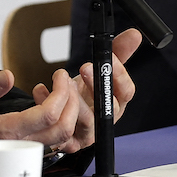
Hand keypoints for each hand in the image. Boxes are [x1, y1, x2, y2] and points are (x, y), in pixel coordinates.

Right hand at [0, 29, 144, 173]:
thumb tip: (8, 75)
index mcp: (7, 131)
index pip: (48, 114)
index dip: (60, 92)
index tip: (59, 74)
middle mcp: (19, 144)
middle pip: (63, 128)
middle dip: (72, 101)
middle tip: (66, 80)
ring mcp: (23, 151)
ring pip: (61, 137)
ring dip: (69, 113)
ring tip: (64, 90)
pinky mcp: (23, 151)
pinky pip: (52, 140)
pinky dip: (62, 122)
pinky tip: (54, 105)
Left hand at [30, 28, 142, 153]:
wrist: (62, 113)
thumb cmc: (85, 94)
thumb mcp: (100, 71)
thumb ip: (117, 52)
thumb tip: (134, 34)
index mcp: (116, 103)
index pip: (126, 92)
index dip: (119, 75)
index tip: (109, 58)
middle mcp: (104, 120)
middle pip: (108, 108)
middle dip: (96, 86)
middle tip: (85, 68)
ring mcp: (87, 133)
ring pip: (86, 122)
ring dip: (75, 100)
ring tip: (64, 81)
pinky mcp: (68, 142)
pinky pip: (60, 130)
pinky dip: (48, 107)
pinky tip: (42, 91)